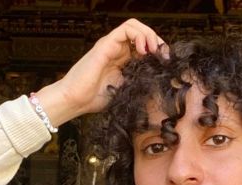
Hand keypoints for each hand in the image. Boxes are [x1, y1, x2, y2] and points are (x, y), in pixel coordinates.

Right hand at [35, 19, 166, 123]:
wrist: (76, 101)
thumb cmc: (95, 98)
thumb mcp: (126, 89)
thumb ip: (139, 80)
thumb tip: (158, 77)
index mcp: (122, 59)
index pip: (145, 45)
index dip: (158, 50)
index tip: (165, 62)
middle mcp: (117, 49)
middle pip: (141, 32)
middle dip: (156, 41)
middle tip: (162, 56)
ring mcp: (111, 45)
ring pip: (134, 26)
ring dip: (149, 35)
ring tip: (153, 51)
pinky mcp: (106, 44)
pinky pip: (126, 29)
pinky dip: (139, 35)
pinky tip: (143, 51)